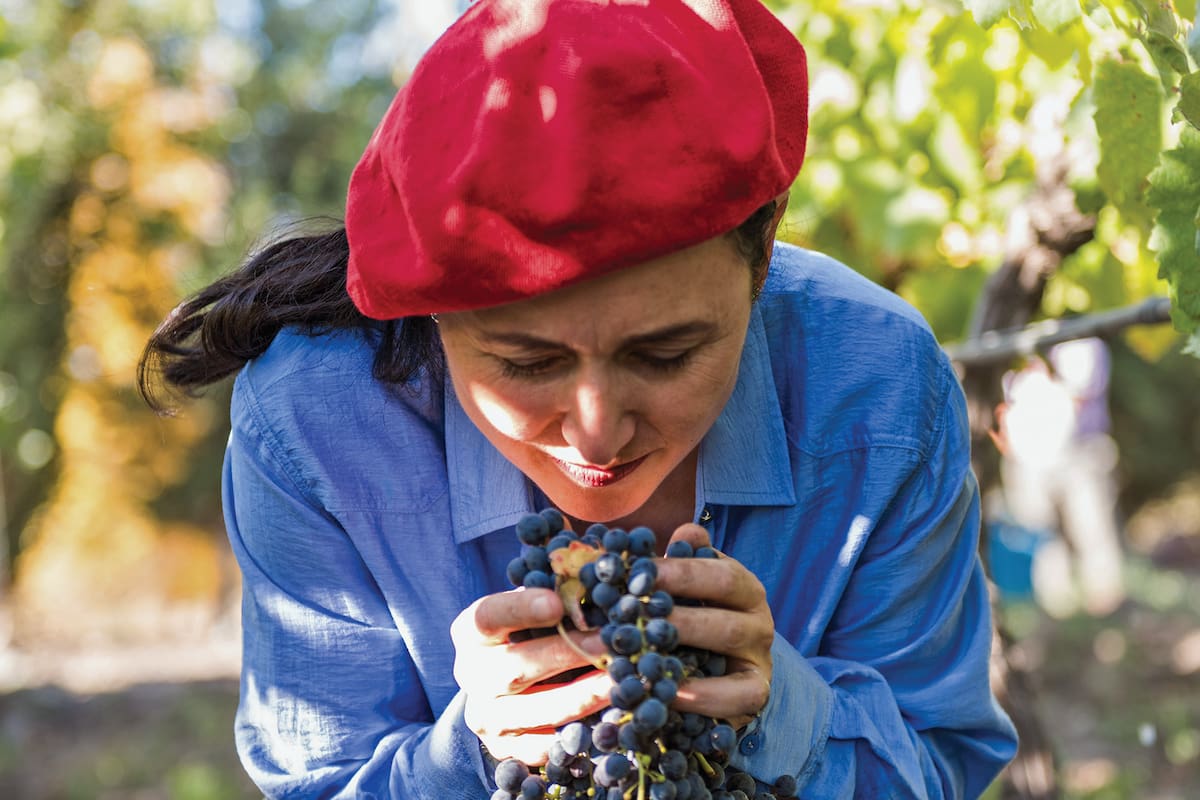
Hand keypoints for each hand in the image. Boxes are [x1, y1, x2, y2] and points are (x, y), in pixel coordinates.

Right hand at [450, 587, 609, 763]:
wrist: (500, 685)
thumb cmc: (528, 631)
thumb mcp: (531, 605)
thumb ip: (554, 592)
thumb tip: (593, 577)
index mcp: (471, 632)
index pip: (488, 617)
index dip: (521, 610)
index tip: (558, 603)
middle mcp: (471, 675)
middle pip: (517, 667)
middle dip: (569, 654)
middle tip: (611, 642)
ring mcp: (486, 717)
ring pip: (537, 711)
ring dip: (583, 697)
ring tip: (621, 682)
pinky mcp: (504, 750)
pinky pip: (543, 750)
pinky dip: (578, 737)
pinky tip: (609, 721)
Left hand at [655, 524, 773, 728]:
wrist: (728, 672)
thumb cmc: (698, 620)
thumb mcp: (689, 590)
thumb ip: (683, 562)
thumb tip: (685, 533)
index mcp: (741, 585)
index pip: (717, 572)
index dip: (679, 572)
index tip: (637, 573)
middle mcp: (757, 618)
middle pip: (723, 609)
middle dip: (674, 611)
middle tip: (631, 613)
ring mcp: (760, 657)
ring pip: (729, 647)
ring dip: (682, 647)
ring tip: (642, 652)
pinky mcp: (756, 693)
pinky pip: (738, 697)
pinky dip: (705, 696)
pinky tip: (668, 694)